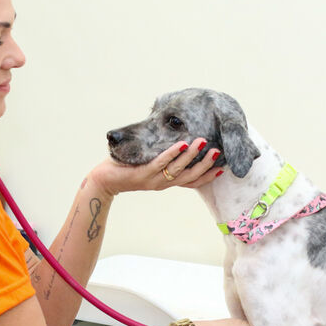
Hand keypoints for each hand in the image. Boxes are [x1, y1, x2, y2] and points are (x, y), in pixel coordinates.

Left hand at [90, 138, 221, 195]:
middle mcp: (162, 183)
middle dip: (205, 165)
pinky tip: (180, 144)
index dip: (207, 176)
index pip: (192, 182)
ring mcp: (153, 179)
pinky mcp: (142, 173)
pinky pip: (160, 163)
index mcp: (166, 182)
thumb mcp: (150, 165)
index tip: (222, 168)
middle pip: (189, 177)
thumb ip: (164, 159)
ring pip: (177, 169)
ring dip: (191, 155)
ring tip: (202, 142)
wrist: (104, 181)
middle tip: (217, 151)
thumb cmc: (126, 170)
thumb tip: (178, 143)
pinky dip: (171, 153)